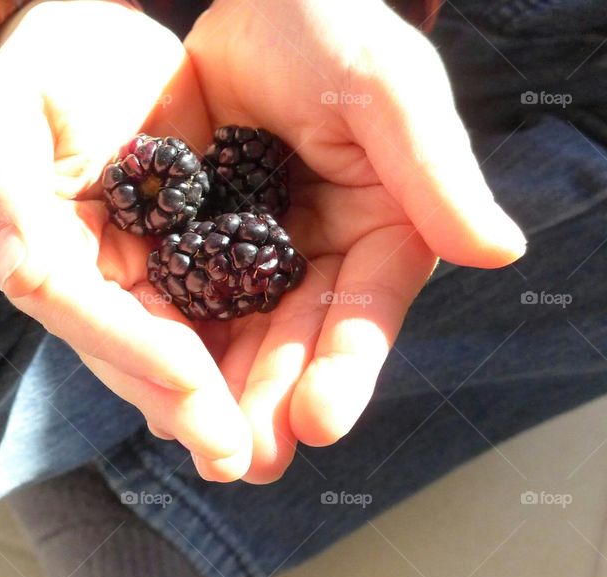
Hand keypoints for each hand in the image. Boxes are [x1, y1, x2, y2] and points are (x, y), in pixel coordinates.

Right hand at [0, 0, 253, 478]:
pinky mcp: (192, 253)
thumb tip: (26, 278)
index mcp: (45, 260)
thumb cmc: (37, 76)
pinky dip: (251, 343)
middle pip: (139, 355)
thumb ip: (6, 198)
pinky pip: (224, 305)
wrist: (91, 43)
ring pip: (184, 346)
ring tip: (268, 447)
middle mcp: (94, 285)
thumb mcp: (7, 121)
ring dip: (224, 399)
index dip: (137, 353)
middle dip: (188, 407)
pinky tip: (286, 381)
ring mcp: (143, 276)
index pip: (89, 318)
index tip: (193, 387)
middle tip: (236, 459)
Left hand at [184, 0, 526, 481]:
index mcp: (379, 233)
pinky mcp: (191, 239)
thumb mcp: (388, 89)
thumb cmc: (332, 27)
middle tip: (248, 462)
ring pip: (234, 335)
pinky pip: (177, 297)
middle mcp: (317, 257)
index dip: (344, 369)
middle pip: (295, 343)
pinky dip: (166, 341)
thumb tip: (498, 251)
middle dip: (272, 403)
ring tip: (200, 446)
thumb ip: (434, 171)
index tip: (322, 421)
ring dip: (218, 393)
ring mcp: (251, 254)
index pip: (363, 314)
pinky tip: (149, 385)